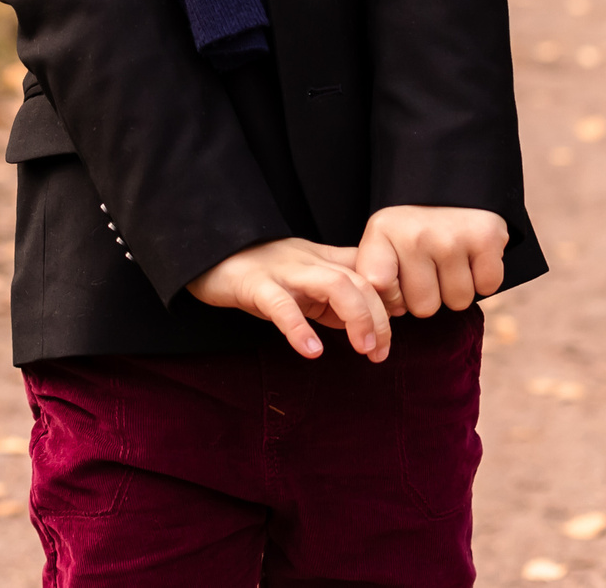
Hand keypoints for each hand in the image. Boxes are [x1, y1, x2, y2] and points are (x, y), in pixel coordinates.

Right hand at [185, 238, 392, 361]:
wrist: (209, 254)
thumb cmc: (261, 273)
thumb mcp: (305, 280)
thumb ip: (336, 296)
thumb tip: (371, 322)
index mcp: (324, 261)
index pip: (370, 272)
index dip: (390, 298)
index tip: (396, 328)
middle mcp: (311, 262)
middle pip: (361, 281)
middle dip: (380, 318)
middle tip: (381, 352)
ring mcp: (285, 272)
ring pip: (335, 285)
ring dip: (358, 318)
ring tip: (364, 349)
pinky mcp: (256, 286)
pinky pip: (282, 305)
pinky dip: (299, 329)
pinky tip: (312, 351)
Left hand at [355, 206, 508, 318]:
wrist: (454, 185)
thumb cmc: (415, 228)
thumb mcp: (383, 241)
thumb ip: (376, 279)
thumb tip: (383, 322)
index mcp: (383, 232)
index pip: (379, 289)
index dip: (393, 295)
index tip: (397, 281)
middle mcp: (416, 235)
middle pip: (424, 308)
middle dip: (430, 295)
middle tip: (431, 265)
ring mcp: (452, 238)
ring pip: (458, 302)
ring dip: (457, 287)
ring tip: (451, 258)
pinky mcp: (486, 239)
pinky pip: (487, 287)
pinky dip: (483, 277)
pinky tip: (473, 255)